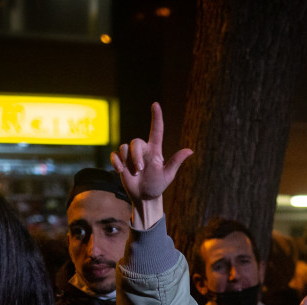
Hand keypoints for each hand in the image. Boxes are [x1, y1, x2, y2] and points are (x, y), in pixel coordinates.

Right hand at [111, 102, 192, 228]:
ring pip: (124, 147)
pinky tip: (120, 171)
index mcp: (155, 150)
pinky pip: (115, 155)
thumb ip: (176, 161)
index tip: (156, 104)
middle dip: (135, 156)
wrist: (145, 197)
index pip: (156, 130)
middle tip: (139, 171)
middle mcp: (142, 150)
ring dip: (128, 162)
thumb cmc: (157, 186)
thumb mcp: (168, 175)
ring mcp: (131, 156)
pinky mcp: (121, 161)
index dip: (156, 117)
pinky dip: (116, 162)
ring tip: (134, 175)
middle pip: (135, 142)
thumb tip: (190, 150)